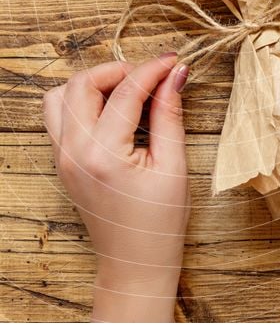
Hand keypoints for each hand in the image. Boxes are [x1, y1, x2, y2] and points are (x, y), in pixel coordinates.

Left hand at [43, 53, 189, 321]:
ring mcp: (62, 157)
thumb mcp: (174, 165)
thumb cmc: (159, 222)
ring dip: (93, 84)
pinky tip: (112, 110)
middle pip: (82, 84)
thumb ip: (170, 113)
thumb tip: (175, 74)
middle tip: (150, 75)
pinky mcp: (62, 161)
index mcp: (103, 155)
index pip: (126, 92)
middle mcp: (74, 153)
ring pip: (61, 96)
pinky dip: (81, 102)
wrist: (135, 263)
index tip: (173, 60)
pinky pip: (59, 116)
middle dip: (118, 70)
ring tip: (126, 91)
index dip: (153, 69)